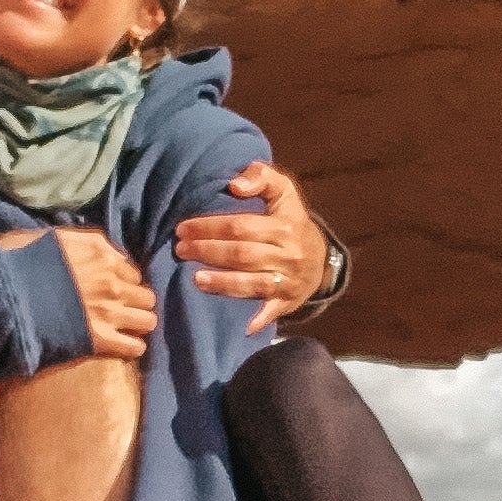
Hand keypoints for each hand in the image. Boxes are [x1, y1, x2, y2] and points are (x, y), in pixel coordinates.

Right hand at [0, 227, 156, 357]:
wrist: (6, 296)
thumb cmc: (21, 263)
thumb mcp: (51, 237)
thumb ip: (82, 241)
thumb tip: (105, 252)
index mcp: (101, 255)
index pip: (131, 272)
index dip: (123, 281)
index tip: (112, 288)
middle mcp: (112, 282)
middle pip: (145, 296)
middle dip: (135, 303)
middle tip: (121, 309)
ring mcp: (108, 312)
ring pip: (147, 321)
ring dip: (138, 324)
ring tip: (126, 329)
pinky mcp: (100, 339)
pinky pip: (134, 347)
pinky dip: (131, 347)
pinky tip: (122, 346)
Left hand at [176, 158, 328, 332]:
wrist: (321, 258)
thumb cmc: (290, 220)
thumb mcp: (283, 191)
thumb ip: (261, 176)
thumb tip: (235, 185)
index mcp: (285, 226)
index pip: (241, 226)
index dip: (209, 227)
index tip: (183, 228)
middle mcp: (288, 254)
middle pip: (242, 255)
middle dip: (208, 252)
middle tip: (180, 250)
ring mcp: (288, 281)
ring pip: (252, 283)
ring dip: (222, 283)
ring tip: (195, 279)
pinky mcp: (287, 302)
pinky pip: (271, 311)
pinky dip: (257, 319)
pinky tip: (241, 325)